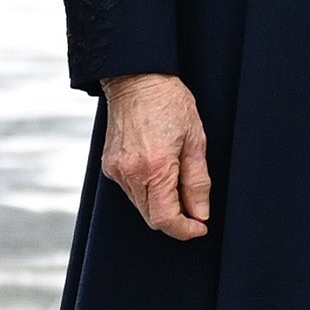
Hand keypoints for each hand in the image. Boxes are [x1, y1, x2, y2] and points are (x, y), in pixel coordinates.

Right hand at [99, 73, 210, 240]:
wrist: (136, 79)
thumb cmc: (169, 102)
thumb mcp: (196, 140)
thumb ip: (197, 182)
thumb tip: (200, 213)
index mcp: (155, 168)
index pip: (166, 220)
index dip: (185, 230)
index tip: (199, 227)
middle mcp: (131, 173)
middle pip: (152, 218)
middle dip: (175, 219)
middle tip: (194, 208)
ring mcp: (116, 171)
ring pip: (141, 206)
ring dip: (161, 204)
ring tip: (177, 179)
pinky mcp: (109, 166)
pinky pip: (131, 191)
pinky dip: (147, 191)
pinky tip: (158, 171)